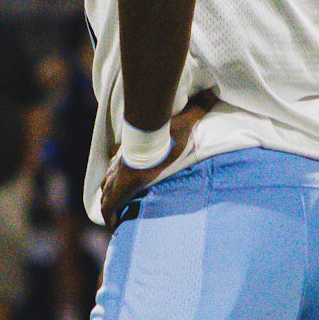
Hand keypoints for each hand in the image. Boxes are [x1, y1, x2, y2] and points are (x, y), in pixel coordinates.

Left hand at [99, 90, 216, 230]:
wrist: (152, 145)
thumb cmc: (166, 136)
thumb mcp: (184, 121)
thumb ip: (197, 107)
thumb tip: (211, 92)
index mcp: (131, 152)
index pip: (120, 162)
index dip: (121, 172)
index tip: (128, 180)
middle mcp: (119, 166)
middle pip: (110, 181)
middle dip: (115, 191)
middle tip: (123, 203)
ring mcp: (115, 180)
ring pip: (106, 195)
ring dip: (112, 205)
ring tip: (120, 217)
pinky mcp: (117, 192)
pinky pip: (108, 210)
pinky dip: (111, 218)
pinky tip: (116, 227)